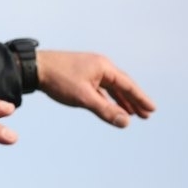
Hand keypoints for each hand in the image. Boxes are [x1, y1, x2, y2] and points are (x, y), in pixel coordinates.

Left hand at [36, 51, 155, 126]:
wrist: (34, 68)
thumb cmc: (59, 80)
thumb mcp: (84, 98)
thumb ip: (105, 110)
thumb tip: (126, 122)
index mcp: (103, 67)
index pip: (127, 85)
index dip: (140, 98)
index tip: (152, 109)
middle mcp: (99, 65)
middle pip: (122, 85)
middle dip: (134, 100)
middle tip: (147, 114)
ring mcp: (90, 68)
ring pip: (111, 87)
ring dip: (122, 100)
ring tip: (133, 113)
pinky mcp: (81, 73)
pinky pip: (100, 87)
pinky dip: (108, 97)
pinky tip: (111, 106)